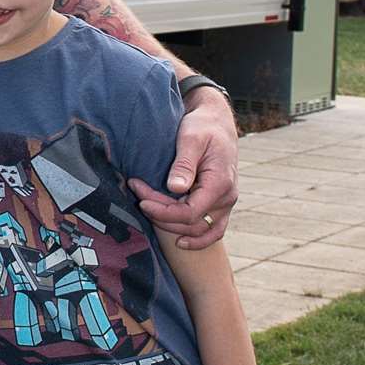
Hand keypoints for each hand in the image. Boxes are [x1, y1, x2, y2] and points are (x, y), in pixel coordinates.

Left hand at [130, 87, 238, 248]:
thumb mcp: (191, 139)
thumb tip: (175, 188)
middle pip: (191, 223)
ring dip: (172, 225)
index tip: (141, 199)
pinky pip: (213, 230)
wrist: (216, 122)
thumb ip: (184, 164)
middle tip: (137, 195)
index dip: (163, 211)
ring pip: (200, 230)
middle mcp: (227, 198)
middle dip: (161, 214)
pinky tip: (179, 242)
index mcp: (220, 183)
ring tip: (148, 210)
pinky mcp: (220, 204)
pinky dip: (198, 239)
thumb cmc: (202, 127)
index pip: (189, 212)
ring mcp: (225, 204)